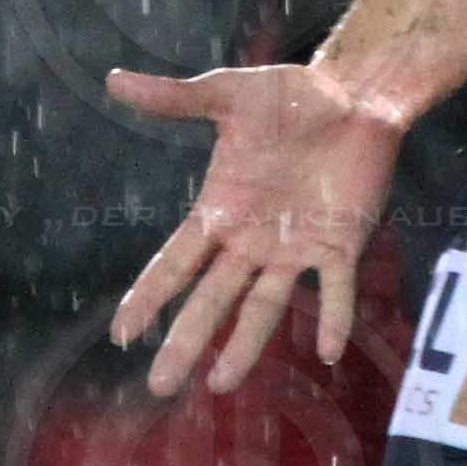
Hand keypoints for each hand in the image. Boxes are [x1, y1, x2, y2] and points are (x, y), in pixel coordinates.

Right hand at [108, 63, 408, 393]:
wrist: (354, 92)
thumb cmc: (290, 96)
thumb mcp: (227, 94)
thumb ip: (175, 97)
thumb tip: (113, 79)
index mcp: (221, 210)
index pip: (176, 263)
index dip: (149, 296)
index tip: (123, 334)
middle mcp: (253, 239)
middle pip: (212, 298)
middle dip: (185, 340)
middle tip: (161, 386)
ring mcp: (296, 246)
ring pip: (264, 305)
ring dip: (246, 344)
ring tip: (222, 383)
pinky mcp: (341, 243)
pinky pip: (336, 288)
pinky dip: (333, 316)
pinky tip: (326, 350)